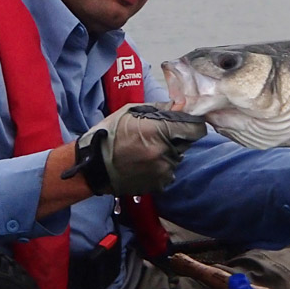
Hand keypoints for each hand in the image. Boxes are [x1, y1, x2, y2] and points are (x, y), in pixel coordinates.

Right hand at [69, 103, 205, 195]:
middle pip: (186, 144)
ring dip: (168, 154)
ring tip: (146, 151)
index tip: (183, 125)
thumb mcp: (132, 112)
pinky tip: (144, 163)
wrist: (94, 165)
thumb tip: (180, 105)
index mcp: (160, 131)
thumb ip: (160, 109)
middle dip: (176, 139)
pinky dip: (161, 167)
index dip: (191, 125)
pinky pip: (169, 172)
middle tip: (156, 137)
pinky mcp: (159, 184)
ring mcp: (163, 170)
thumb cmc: (110, 134)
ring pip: (177, 158)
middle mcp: (165, 152)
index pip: (195, 129)